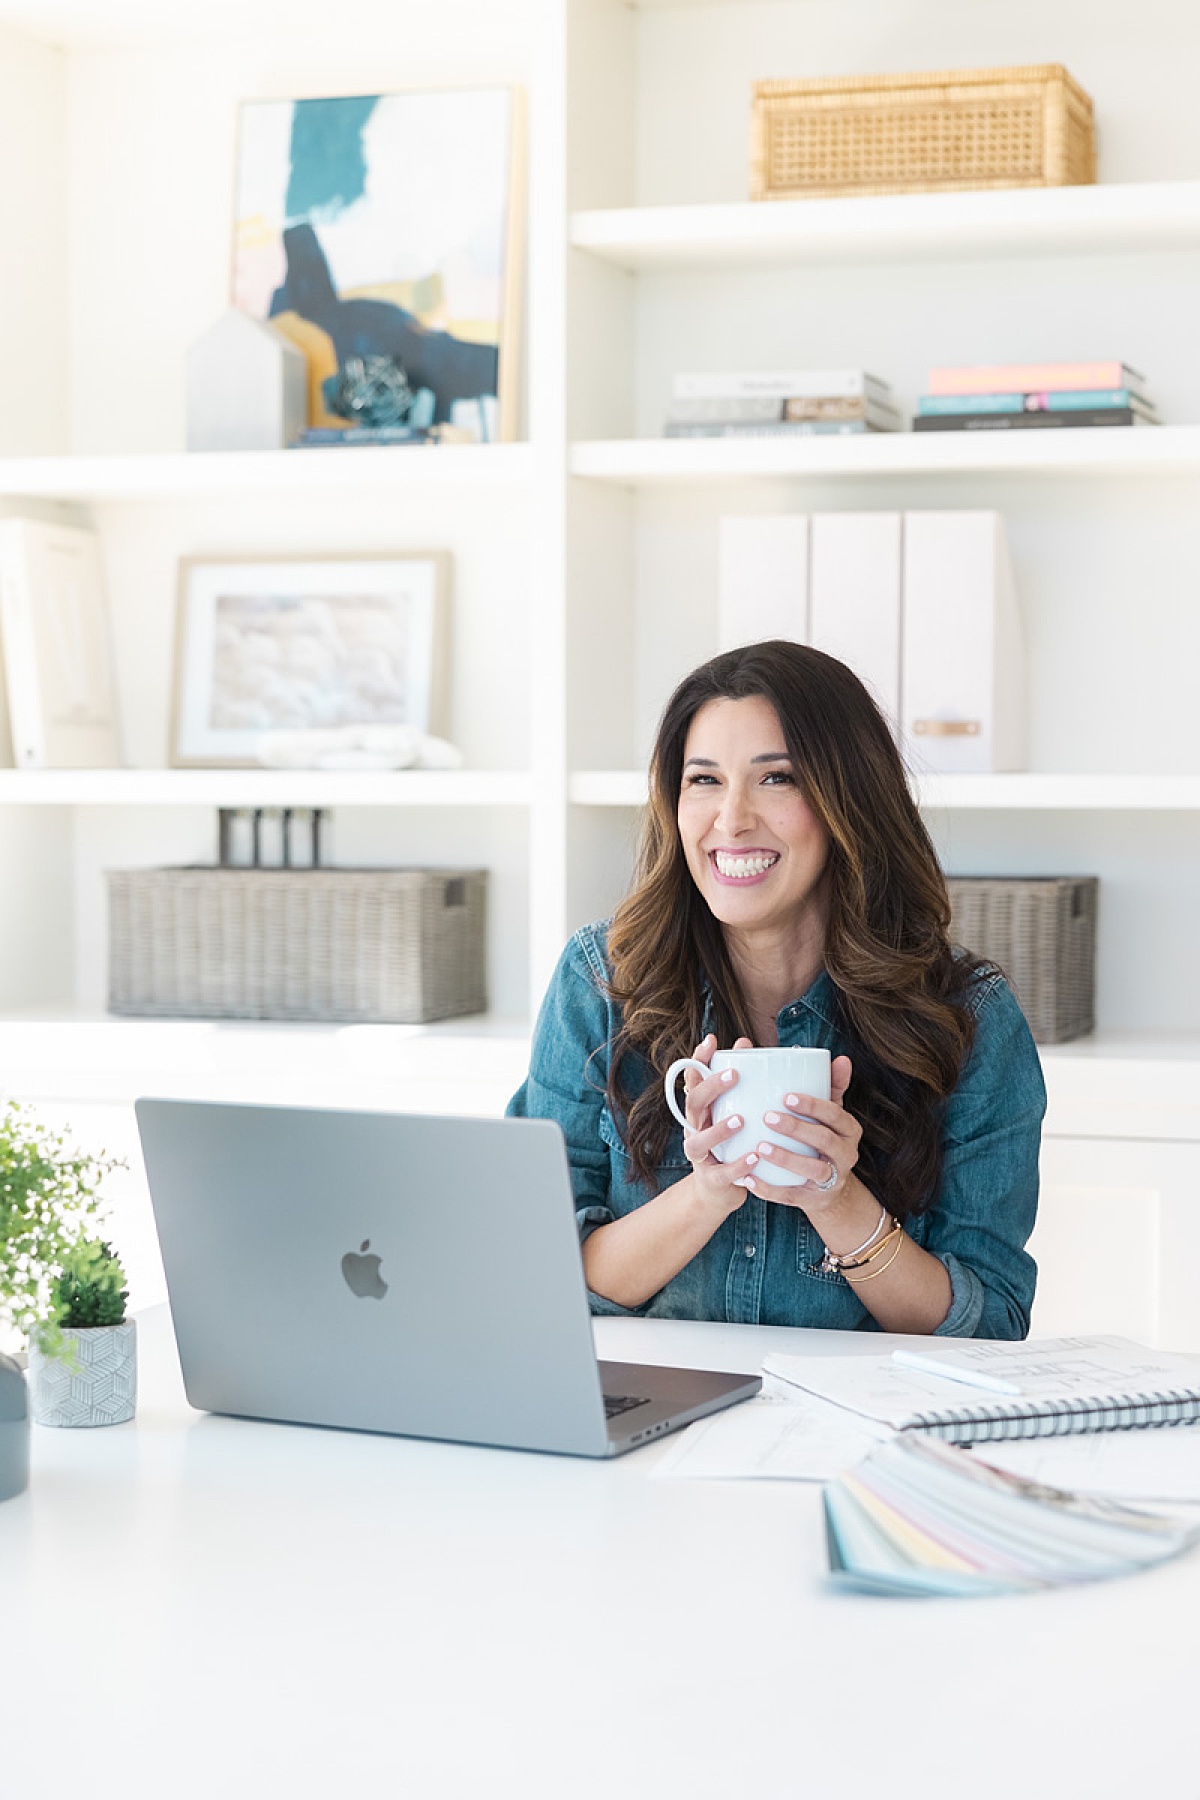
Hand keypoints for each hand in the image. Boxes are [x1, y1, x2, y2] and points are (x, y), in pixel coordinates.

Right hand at [678, 1033, 759, 1216]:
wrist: (718, 1191)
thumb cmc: (730, 1143)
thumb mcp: (732, 1111)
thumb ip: (739, 1082)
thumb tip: (746, 1044)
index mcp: (701, 1111)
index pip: (693, 1080)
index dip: (698, 1060)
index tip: (711, 1041)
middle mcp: (694, 1129)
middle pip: (693, 1104)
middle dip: (711, 1087)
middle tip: (735, 1075)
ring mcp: (700, 1156)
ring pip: (699, 1140)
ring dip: (719, 1129)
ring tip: (741, 1120)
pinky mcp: (712, 1179)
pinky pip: (722, 1172)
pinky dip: (738, 1165)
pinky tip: (754, 1157)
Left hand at [745, 1054, 861, 1211]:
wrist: (830, 1190)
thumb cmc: (824, 1140)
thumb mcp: (832, 1116)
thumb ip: (832, 1087)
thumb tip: (841, 1058)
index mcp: (849, 1130)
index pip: (836, 1115)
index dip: (813, 1106)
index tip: (786, 1096)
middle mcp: (846, 1155)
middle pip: (825, 1140)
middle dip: (797, 1128)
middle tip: (767, 1117)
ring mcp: (832, 1180)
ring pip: (813, 1170)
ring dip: (785, 1158)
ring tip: (759, 1147)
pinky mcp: (813, 1200)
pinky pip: (792, 1197)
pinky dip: (770, 1189)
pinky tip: (749, 1179)